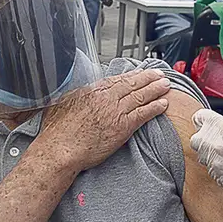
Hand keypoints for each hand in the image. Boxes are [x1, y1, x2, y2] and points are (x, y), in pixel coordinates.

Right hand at [38, 70, 171, 172]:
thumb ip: (75, 95)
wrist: (60, 149)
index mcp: (92, 90)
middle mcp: (106, 97)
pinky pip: (143, 114)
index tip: (140, 72)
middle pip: (132, 84)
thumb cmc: (56, 131)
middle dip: (148, 78)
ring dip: (155, 89)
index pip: (117, 79)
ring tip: (165, 85)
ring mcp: (116, 111)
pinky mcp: (123, 127)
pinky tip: (163, 104)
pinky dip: (154, 108)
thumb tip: (78, 92)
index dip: (132, 75)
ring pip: (141, 96)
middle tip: (160, 74)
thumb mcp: (61, 103)